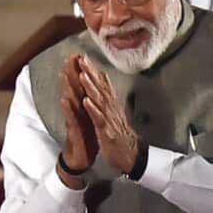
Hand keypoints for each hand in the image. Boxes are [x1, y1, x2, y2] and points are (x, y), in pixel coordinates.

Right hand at [58, 55, 97, 186]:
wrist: (81, 160)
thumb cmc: (86, 140)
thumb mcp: (89, 119)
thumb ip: (88, 105)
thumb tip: (90, 91)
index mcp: (82, 108)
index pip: (80, 86)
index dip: (80, 71)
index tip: (79, 55)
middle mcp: (76, 112)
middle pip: (73, 89)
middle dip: (71, 73)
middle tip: (69, 56)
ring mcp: (73, 121)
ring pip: (69, 101)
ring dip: (66, 87)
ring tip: (64, 73)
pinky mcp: (73, 132)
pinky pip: (70, 119)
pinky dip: (68, 109)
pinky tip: (64, 100)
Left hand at [77, 57, 139, 173]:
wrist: (130, 155)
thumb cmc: (119, 135)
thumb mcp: (113, 114)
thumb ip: (107, 100)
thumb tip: (103, 86)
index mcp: (110, 105)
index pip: (102, 84)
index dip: (93, 70)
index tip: (84, 57)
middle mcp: (111, 109)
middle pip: (101, 87)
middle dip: (91, 72)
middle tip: (81, 59)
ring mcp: (109, 119)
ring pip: (100, 100)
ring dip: (91, 87)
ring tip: (82, 75)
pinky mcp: (107, 131)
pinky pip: (99, 119)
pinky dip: (93, 109)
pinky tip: (86, 101)